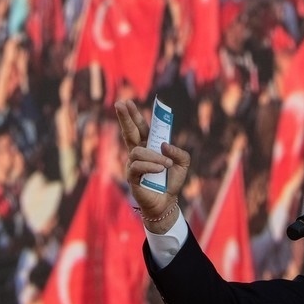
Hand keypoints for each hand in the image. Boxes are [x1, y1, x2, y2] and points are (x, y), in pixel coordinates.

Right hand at [117, 100, 190, 230]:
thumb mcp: (183, 163)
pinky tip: (160, 169)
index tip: (128, 102)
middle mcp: (138, 153)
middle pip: (129, 132)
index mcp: (149, 146)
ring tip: (167, 164)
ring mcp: (133, 164)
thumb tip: (164, 145)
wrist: (167, 202)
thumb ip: (179, 151)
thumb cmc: (171, 181)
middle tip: (120, 103)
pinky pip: (137, 166)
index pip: (140, 127)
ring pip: (138, 151)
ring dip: (154, 156)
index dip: (134, 115)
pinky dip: (151, 165)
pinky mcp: (132, 177)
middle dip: (125, 117)